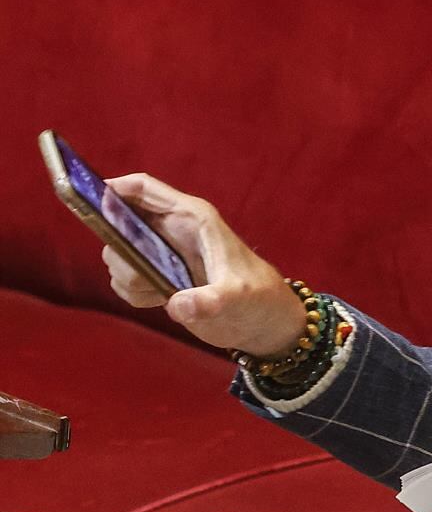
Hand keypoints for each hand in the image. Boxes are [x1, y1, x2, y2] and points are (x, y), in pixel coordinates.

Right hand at [99, 173, 307, 356]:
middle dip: (119, 248)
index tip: (89, 204)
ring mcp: (162, 253)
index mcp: (192, 217)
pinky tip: (160, 301)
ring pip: (117, 254)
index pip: (142, 188)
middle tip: (141, 274)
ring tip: (158, 292)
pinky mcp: (158, 276)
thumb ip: (209, 301)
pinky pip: (124, 278)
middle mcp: (173, 230)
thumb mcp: (237, 299)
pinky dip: (132, 292)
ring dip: (126, 276)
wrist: (263, 323)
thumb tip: (178, 304)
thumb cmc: (258, 299)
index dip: (111, 189)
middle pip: (118, 223)